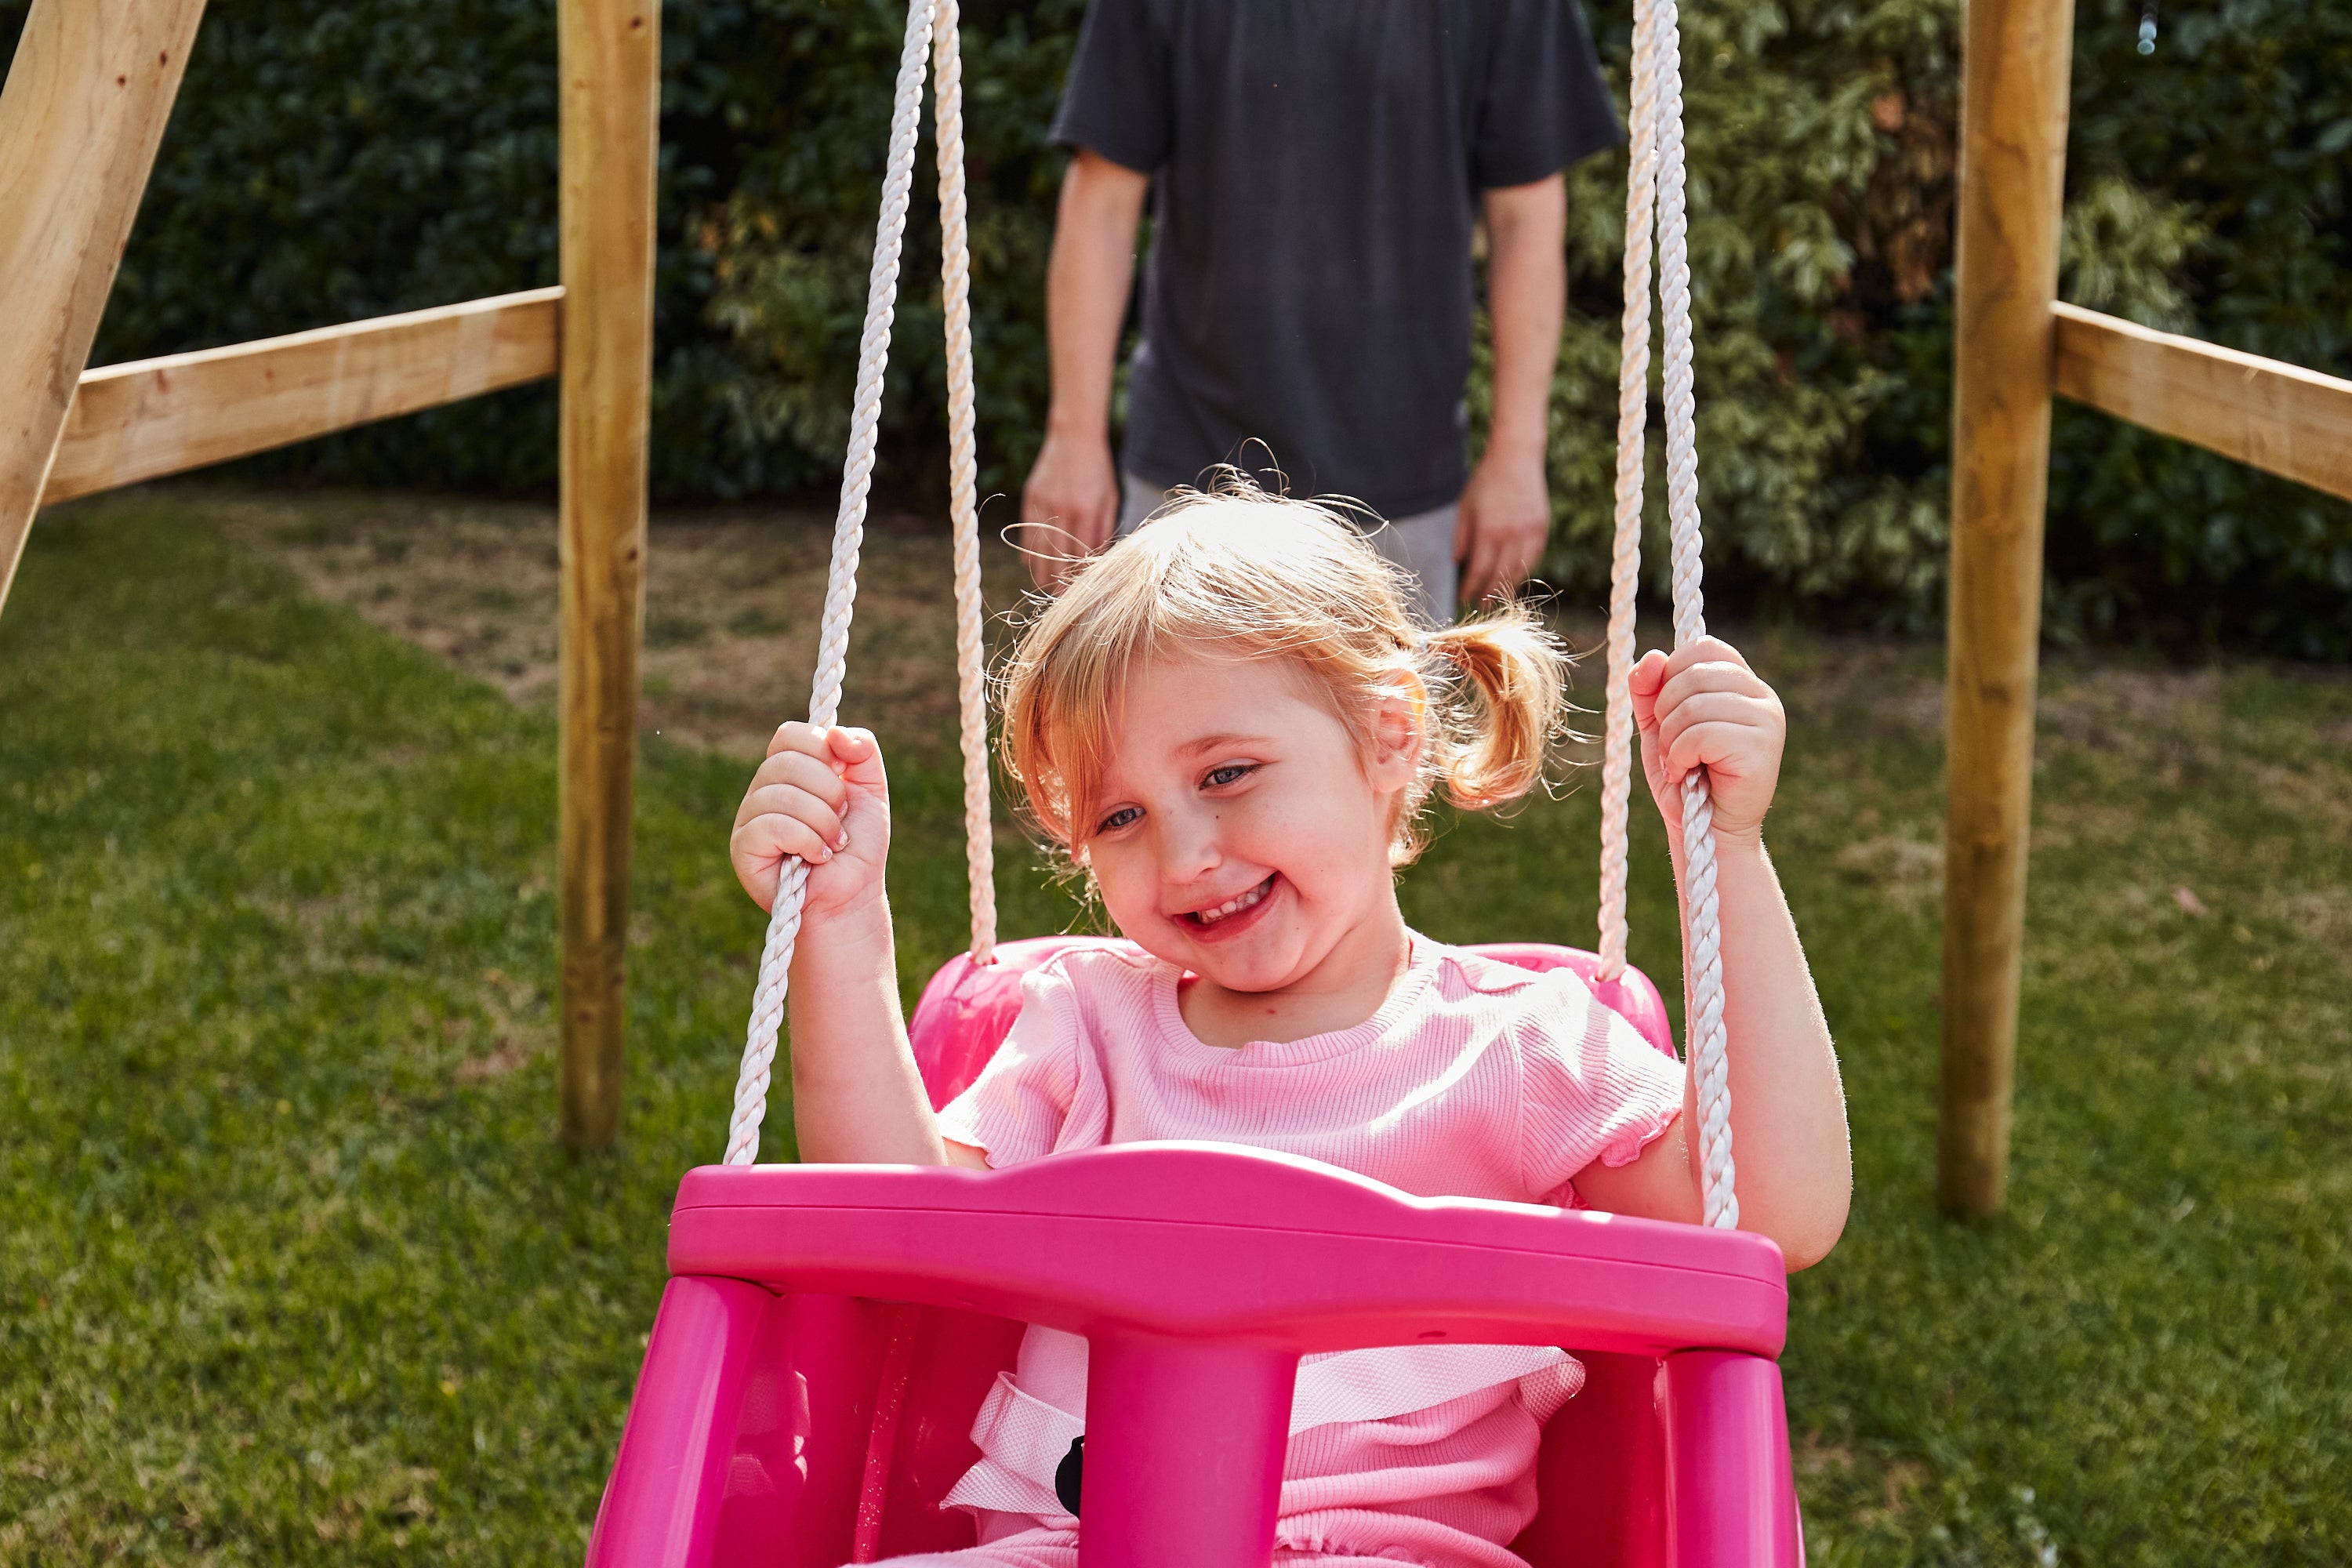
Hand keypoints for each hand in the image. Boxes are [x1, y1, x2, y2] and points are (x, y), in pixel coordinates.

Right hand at [730, 723, 891, 919]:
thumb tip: (835, 732)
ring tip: (834, 844)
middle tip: (841, 819)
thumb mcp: (872, 789)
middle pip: (786, 761)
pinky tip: (818, 856)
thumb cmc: (857, 845)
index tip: (843, 776)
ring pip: (782, 794)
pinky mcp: (743, 846)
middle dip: (830, 792)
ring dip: (823, 821)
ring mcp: (748, 817)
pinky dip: (807, 840)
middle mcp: (762, 789)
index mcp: (788, 770)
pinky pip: (773, 825)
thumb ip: (863, 750)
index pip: (789, 734)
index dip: (821, 749)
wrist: (852, 895)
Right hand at [1019, 428, 1119, 590]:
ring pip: (1039, 548)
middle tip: (1060, 599)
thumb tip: (1099, 563)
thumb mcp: (1110, 498)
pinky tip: (1031, 564)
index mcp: (1088, 510)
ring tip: (1045, 587)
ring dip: (1040, 571)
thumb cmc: (1098, 471)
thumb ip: (1105, 530)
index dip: (1079, 577)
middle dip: (1058, 582)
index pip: (1082, 554)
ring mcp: (1044, 503)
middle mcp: (1064, 508)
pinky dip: (1028, 550)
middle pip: (1057, 556)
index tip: (1079, 595)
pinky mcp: (1030, 497)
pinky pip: (1026, 531)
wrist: (1074, 437)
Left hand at [1454, 449, 1550, 605]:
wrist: (1516, 458)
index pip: (1479, 570)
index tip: (1464, 598)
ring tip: (1498, 597)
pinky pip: (1534, 557)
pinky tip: (1515, 576)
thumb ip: (1462, 537)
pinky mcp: (1542, 528)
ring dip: (1508, 586)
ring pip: (1520, 570)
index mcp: (1487, 530)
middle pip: (1499, 575)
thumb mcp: (1466, 507)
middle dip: (1489, 593)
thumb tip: (1457, 563)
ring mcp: (1529, 532)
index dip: (1471, 587)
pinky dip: (1524, 569)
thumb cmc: (1486, 482)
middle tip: (1482, 605)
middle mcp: (1510, 535)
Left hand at [1628, 637, 1784, 843]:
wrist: (1706, 833)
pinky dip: (1679, 755)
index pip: (1702, 646)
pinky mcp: (1762, 746)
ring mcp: (1766, 718)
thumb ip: (1649, 690)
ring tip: (1678, 764)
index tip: (1665, 712)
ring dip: (1670, 739)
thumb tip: (1652, 657)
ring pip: (1694, 703)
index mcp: (1741, 683)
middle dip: (1665, 712)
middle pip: (1693, 673)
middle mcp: (1761, 695)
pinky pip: (1701, 732)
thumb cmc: (1686, 779)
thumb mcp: (1658, 726)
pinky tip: (1688, 774)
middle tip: (1670, 747)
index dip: (1671, 674)